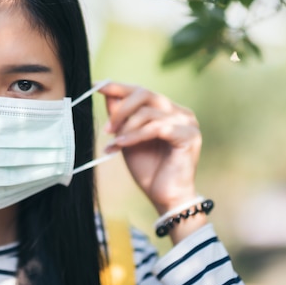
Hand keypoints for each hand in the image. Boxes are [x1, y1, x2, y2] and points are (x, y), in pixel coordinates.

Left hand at [99, 83, 201, 214]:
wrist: (165, 197)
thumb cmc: (148, 169)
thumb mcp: (127, 137)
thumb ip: (120, 116)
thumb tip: (107, 93)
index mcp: (167, 110)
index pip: (141, 91)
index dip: (118, 87)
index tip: (96, 86)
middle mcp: (180, 112)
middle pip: (145, 94)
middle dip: (120, 108)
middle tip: (106, 127)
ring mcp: (187, 122)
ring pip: (148, 112)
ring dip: (126, 127)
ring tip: (114, 142)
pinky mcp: (189, 136)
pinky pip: (156, 128)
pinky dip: (135, 135)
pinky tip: (122, 144)